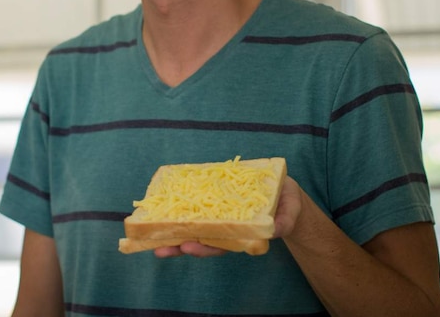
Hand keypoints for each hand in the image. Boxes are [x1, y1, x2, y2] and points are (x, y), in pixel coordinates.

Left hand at [153, 175, 304, 257]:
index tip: (188, 247)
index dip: (204, 248)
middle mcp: (226, 226)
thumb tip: (275, 230)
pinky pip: (197, 201)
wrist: (285, 191)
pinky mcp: (216, 196)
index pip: (219, 245)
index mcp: (240, 234)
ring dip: (174, 227)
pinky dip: (182, 203)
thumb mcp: (289, 215)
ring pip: (194, 223)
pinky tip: (164, 201)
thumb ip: (283, 223)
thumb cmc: (286, 207)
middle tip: (161, 249)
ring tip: (151, 231)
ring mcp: (220, 212)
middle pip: (200, 238)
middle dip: (180, 245)